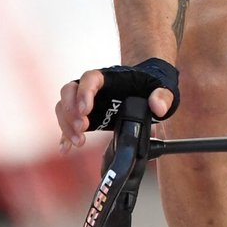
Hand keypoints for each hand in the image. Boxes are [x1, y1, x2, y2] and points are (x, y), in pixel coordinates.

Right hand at [56, 58, 178, 151]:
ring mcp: (87, 102)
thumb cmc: (151, 84)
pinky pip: (68, 124)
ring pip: (64, 108)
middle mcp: (92, 88)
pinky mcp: (87, 117)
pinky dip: (65, 136)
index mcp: (108, 77)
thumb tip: (158, 108)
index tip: (86, 110)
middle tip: (82, 128)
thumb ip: (162, 95)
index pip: (89, 78)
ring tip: (79, 141)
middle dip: (70, 111)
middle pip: (69, 92)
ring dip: (67, 125)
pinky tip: (65, 149)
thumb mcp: (162, 87)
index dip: (84, 92)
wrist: (147, 86)